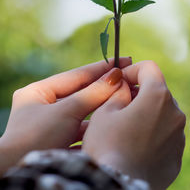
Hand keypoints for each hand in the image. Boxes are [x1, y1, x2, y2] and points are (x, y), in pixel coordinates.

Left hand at [0, 57, 130, 175]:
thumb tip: (116, 77)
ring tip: (123, 99)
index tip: (121, 60)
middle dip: (102, 88)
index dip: (100, 68)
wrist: (19, 174)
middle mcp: (42, 106)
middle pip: (79, 92)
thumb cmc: (37, 138)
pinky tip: (110, 121)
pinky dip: (94, 126)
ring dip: (100, 107)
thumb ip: (92, 94)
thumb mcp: (66, 111)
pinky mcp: (57, 141)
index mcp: (38, 92)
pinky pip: (79, 128)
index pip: (76, 75)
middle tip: (126, 78)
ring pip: (81, 111)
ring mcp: (50, 124)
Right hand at [82, 61, 185, 189]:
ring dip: (146, 111)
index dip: (132, 70)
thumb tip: (124, 84)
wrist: (117, 187)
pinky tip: (134, 142)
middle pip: (158, 90)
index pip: (149, 68)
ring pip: (162, 112)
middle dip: (139, 91)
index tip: (119, 79)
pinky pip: (165, 133)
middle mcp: (175, 113)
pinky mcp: (176, 155)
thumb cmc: (107, 145)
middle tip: (118, 101)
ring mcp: (178, 136)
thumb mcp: (105, 111)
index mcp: (158, 96)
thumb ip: (118, 91)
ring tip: (125, 124)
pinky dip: (152, 130)